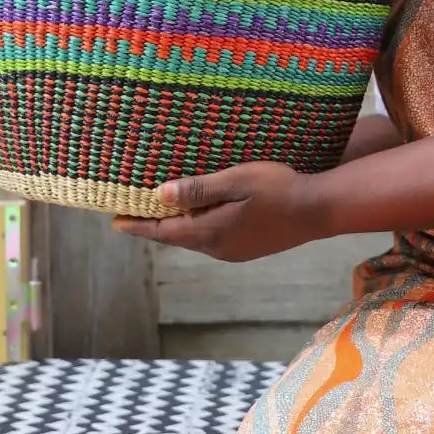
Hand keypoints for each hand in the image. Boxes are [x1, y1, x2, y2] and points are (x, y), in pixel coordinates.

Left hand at [112, 162, 325, 261]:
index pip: (163, 231)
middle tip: (131, 214)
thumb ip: (198, 189)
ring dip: (176, 226)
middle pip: (176, 237)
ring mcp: (234, 252)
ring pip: (195, 239)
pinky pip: (211, 239)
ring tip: (161, 212)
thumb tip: (159, 195)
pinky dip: (196, 228)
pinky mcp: (247, 249)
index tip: (115, 222)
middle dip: (153, 225)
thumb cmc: (278, 188)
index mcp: (210, 233)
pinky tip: (199, 215)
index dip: (138, 225)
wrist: (318, 210)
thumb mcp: (235, 181)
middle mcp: (218, 249)